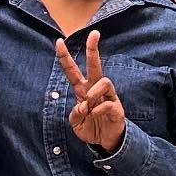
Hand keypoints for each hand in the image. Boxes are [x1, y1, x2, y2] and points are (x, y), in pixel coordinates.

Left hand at [56, 32, 126, 151]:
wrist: (106, 141)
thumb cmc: (91, 127)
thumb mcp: (75, 122)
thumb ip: (75, 113)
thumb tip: (84, 105)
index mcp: (82, 90)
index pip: (72, 71)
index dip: (65, 57)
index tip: (59, 41)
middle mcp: (95, 89)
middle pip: (95, 65)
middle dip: (93, 49)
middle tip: (94, 33)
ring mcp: (108, 97)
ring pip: (104, 81)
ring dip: (93, 93)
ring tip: (89, 106)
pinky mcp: (116, 107)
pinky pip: (108, 103)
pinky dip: (98, 110)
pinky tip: (95, 116)